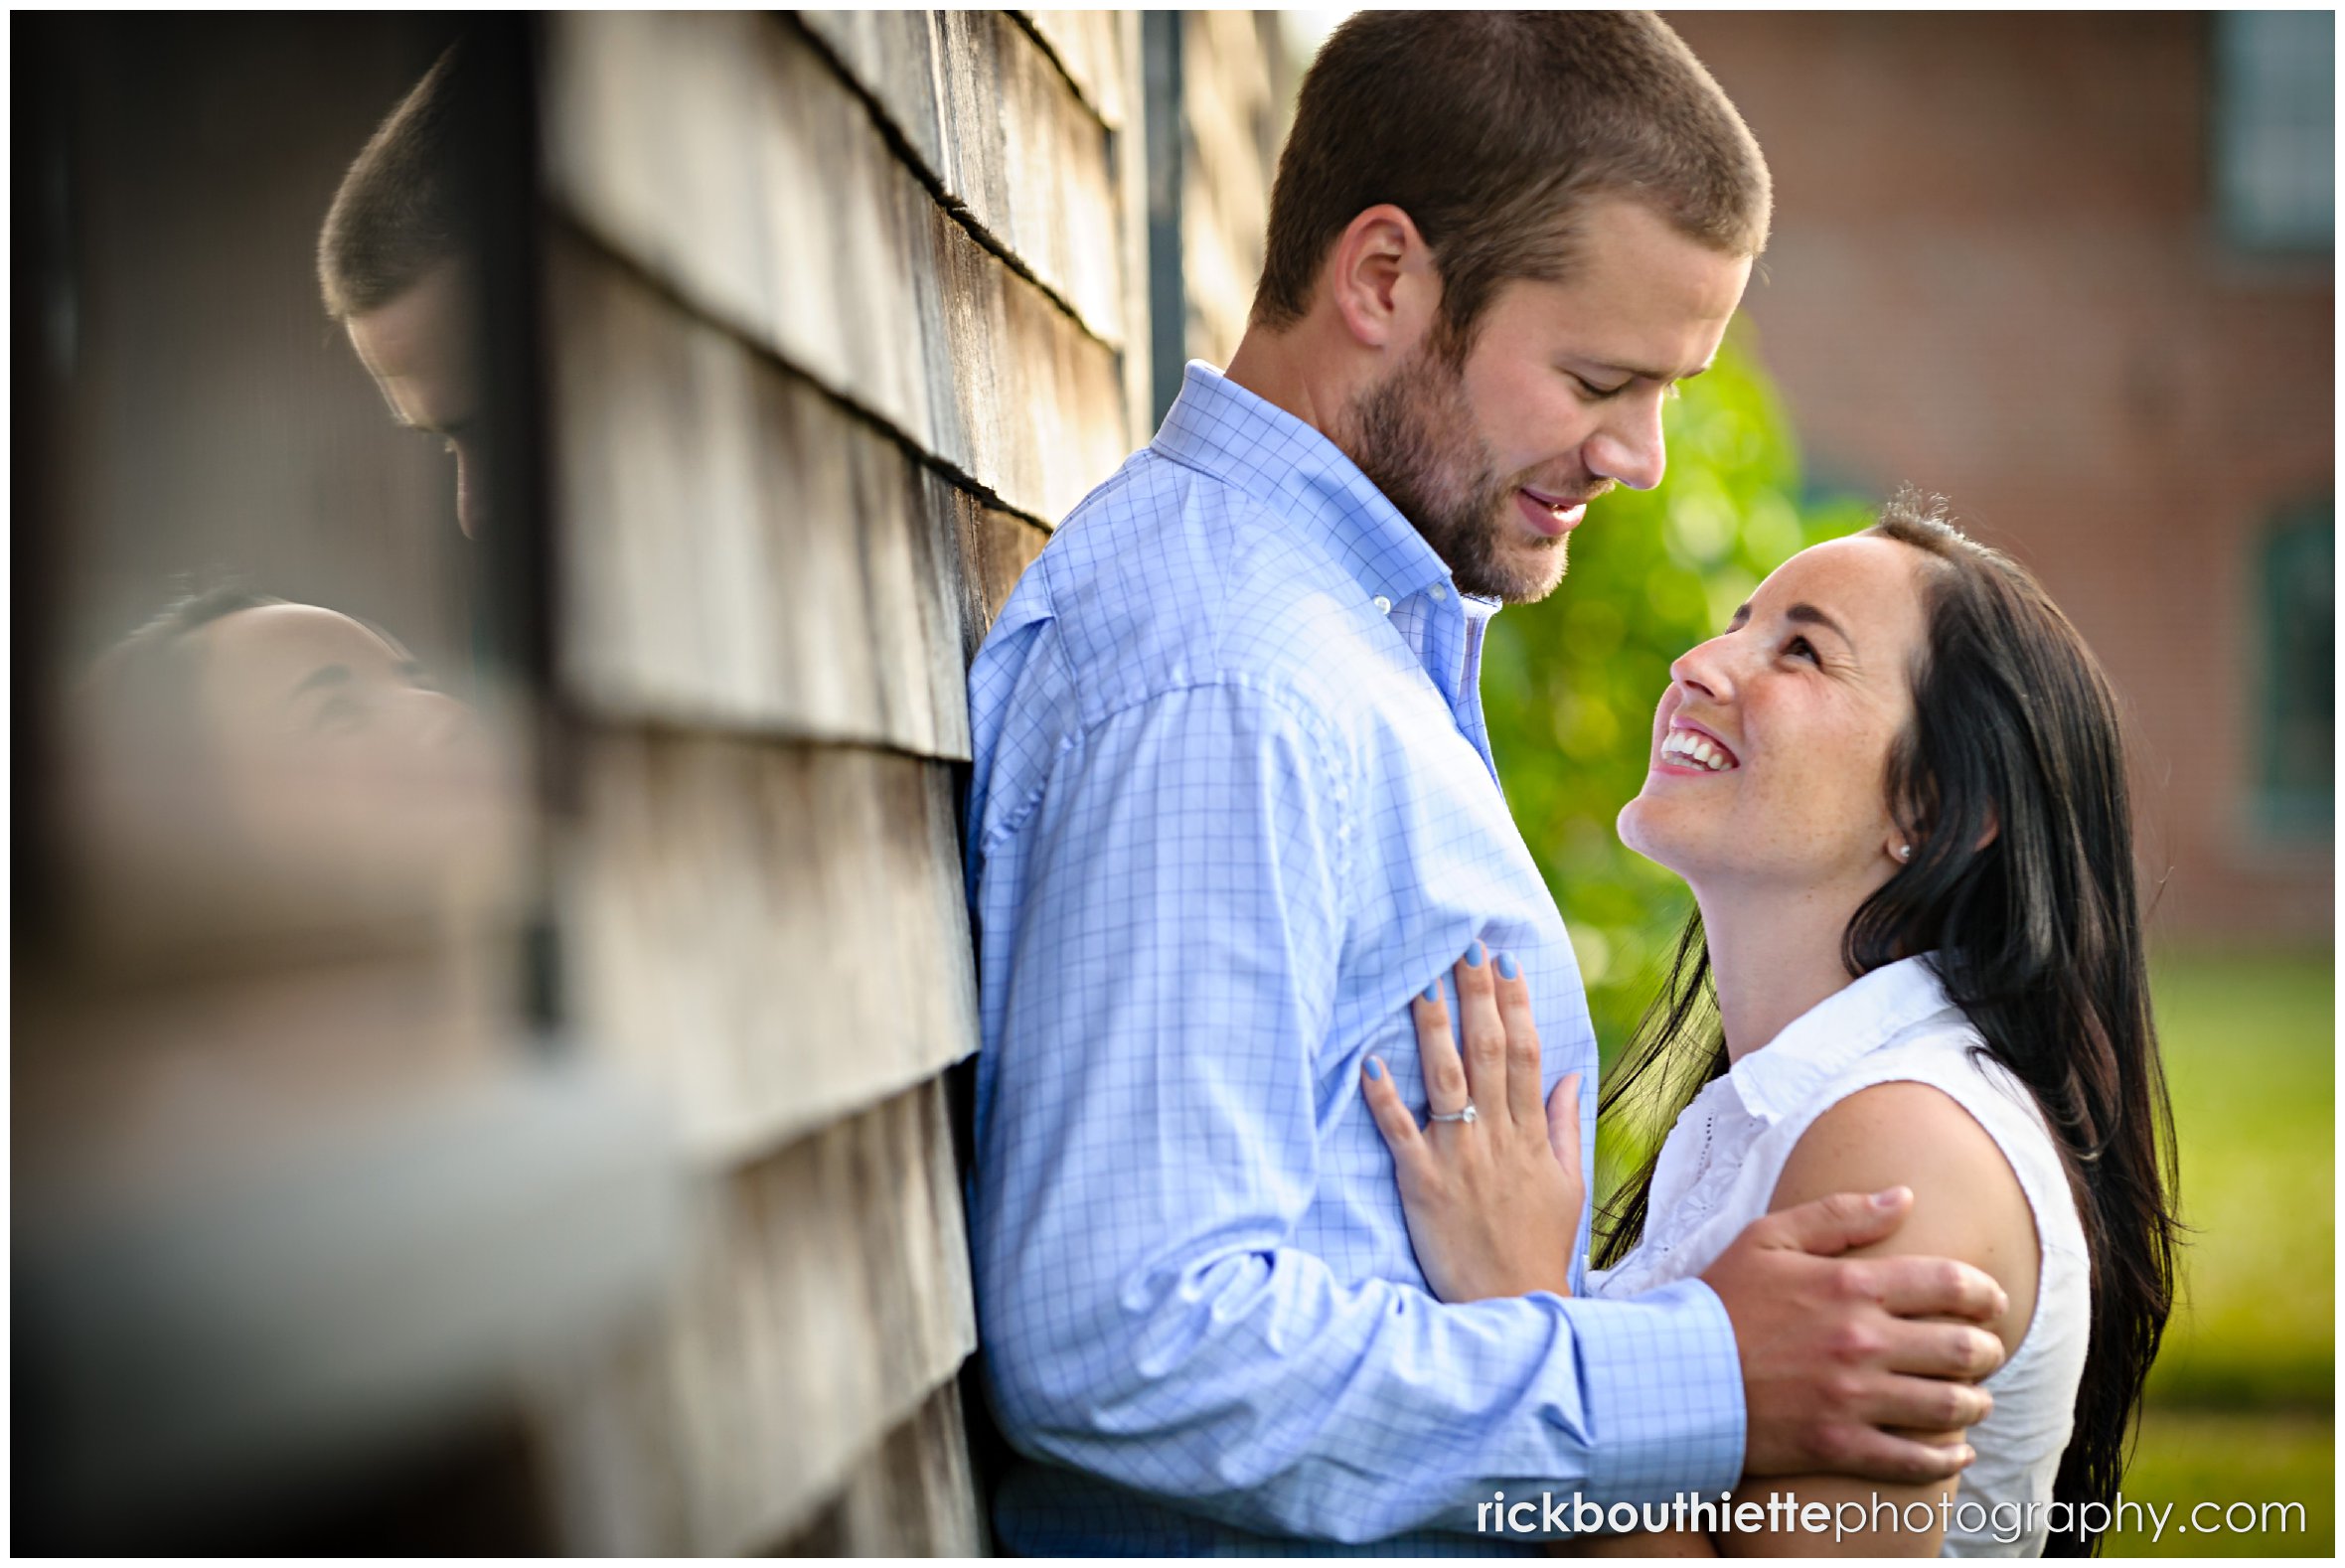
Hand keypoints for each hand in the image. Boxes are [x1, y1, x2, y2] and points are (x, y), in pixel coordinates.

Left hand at [1360, 942, 1584, 1301]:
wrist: (1514, 1308)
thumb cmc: (1537, 1246)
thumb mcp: (1566, 1185)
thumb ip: (1562, 1126)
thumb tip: (1566, 1075)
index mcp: (1531, 1135)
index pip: (1526, 1054)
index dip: (1517, 1005)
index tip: (1507, 963)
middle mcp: (1497, 1138)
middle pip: (1489, 1053)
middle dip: (1477, 996)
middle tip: (1464, 946)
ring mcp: (1459, 1159)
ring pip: (1446, 1081)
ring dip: (1433, 1029)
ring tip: (1421, 982)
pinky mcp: (1422, 1185)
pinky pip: (1401, 1133)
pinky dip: (1385, 1098)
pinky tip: (1370, 1062)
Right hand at [1702, 1188, 2010, 1483]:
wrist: (1674, 1373)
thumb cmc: (1720, 1302)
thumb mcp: (1768, 1239)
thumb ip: (1839, 1215)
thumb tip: (1903, 1197)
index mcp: (1850, 1286)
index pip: (1951, 1285)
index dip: (1984, 1293)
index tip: (1990, 1302)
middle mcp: (1862, 1342)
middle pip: (1964, 1349)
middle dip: (1988, 1350)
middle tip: (1984, 1352)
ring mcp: (1853, 1398)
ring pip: (1951, 1406)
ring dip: (1975, 1403)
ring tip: (1973, 1399)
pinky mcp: (1839, 1444)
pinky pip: (1915, 1460)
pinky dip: (1946, 1458)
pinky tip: (1954, 1451)